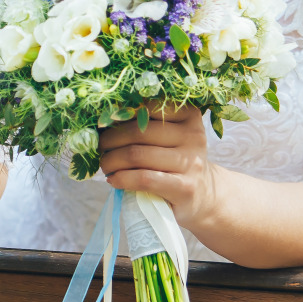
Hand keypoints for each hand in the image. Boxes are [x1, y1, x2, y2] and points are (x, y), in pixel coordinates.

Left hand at [98, 104, 220, 228]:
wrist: (201, 195)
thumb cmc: (174, 159)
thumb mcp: (168, 136)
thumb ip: (145, 123)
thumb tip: (104, 117)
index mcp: (188, 115)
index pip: (146, 106)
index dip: (119, 115)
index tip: (105, 124)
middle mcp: (193, 135)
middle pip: (138, 131)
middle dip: (110, 140)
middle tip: (100, 147)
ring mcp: (191, 162)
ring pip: (137, 155)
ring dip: (111, 161)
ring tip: (105, 165)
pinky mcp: (185, 187)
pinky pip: (144, 178)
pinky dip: (122, 179)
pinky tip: (114, 180)